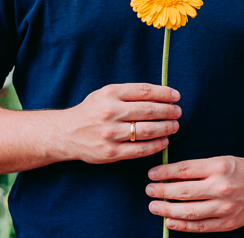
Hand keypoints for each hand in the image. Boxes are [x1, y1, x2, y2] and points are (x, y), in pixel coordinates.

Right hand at [60, 83, 179, 163]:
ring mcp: (110, 133)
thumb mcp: (104, 94)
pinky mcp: (111, 152)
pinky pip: (140, 149)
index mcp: (110, 94)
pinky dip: (156, 145)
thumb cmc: (90, 111)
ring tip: (174, 126)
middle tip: (178, 112)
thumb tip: (160, 95)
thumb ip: (128, 94)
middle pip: (149, 110)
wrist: (66, 133)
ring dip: (166, 128)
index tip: (175, 96)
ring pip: (147, 130)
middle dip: (168, 111)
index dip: (164, 93)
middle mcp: (110, 112)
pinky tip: (164, 141)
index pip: (144, 91)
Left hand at [146, 156, 243, 231]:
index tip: (151, 174)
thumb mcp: (220, 160)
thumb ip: (197, 168)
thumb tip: (168, 175)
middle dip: (161, 191)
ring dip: (167, 210)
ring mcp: (225, 207)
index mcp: (218, 166)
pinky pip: (201, 226)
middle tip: (149, 190)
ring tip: (154, 206)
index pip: (184, 170)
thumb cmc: (239, 170)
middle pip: (183, 191)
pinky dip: (183, 225)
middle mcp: (221, 187)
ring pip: (189, 211)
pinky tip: (169, 222)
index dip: (164, 173)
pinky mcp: (228, 223)